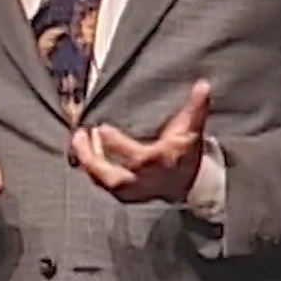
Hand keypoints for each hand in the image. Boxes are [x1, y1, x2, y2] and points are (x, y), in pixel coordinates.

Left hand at [71, 80, 211, 202]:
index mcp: (160, 162)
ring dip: (88, 163)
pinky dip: (91, 171)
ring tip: (77, 140)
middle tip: (79, 136)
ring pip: (106, 183)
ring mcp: (134, 190)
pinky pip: (104, 186)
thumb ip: (197, 107)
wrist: (189, 183)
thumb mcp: (192, 129)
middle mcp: (145, 180)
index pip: (136, 158)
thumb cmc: (186, 151)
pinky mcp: (125, 194)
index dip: (118, 145)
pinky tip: (82, 153)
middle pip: (114, 179)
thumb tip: (203, 85)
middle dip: (93, 160)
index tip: (102, 128)